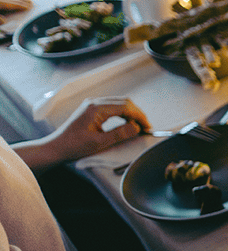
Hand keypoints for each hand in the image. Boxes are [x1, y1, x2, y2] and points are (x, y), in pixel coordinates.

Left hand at [13, 96, 150, 171]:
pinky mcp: (92, 110)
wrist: (57, 147)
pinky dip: (123, 114)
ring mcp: (93, 105)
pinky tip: (126, 123)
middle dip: (137, 114)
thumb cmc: (75, 146)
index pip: (126, 107)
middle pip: (124, 102)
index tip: (147, 127)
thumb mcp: (100, 142)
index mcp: (96, 108)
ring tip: (138, 126)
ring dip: (131, 113)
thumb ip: (120, 134)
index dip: (139, 117)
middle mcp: (95, 103)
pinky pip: (113, 107)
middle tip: (145, 127)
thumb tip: (136, 127)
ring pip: (119, 103)